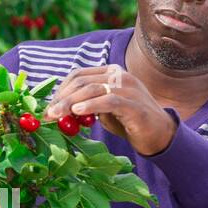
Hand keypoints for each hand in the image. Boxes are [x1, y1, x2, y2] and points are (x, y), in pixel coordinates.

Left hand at [43, 65, 177, 155]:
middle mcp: (119, 76)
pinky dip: (90, 106)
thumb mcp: (103, 111)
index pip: (79, 75)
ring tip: (56, 116)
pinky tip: (77, 113)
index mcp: (111, 73)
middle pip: (82, 82)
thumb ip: (85, 106)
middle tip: (47, 114)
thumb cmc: (128, 122)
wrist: (159, 134)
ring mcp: (128, 88)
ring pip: (92, 90)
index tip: (48, 107)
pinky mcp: (134, 104)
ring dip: (70, 103)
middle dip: (61, 98)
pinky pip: (108, 101)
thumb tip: (58, 111)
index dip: (60, 90)